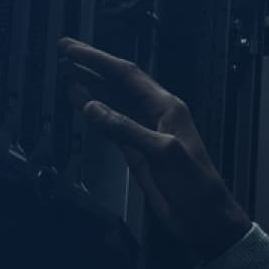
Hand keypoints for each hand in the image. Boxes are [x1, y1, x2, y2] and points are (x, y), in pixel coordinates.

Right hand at [57, 37, 252, 258]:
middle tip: (63, 52)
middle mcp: (154, 114)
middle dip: (90, 66)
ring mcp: (143, 132)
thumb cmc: (197, 187)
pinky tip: (79, 103)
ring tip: (65, 72)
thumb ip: (128, 129)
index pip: (126, 75)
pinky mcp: (136, 152)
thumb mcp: (164, 153)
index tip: (72, 49)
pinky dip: (93, 113)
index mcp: (167, 107)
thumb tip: (93, 107)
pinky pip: (110, 126)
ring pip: (112, 102)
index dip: (97, 60)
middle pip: (117, 82)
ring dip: (89, 86)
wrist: (205, 219)